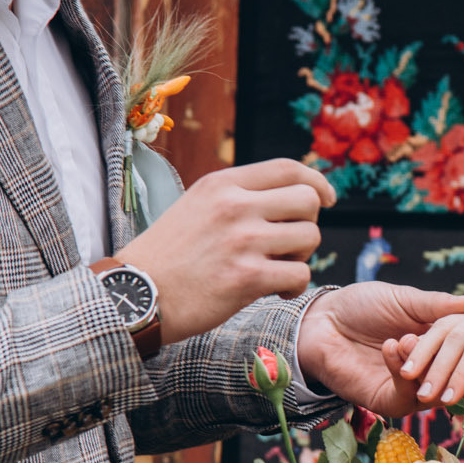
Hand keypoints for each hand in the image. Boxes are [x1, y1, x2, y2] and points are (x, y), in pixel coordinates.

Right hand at [119, 158, 334, 346]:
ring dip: (301, 257)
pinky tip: (275, 291)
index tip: (326, 199)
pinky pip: (300, 275)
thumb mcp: (197, 207)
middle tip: (288, 246)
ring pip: (310, 237)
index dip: (317, 182)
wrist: (137, 294)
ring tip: (277, 270)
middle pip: (308, 200)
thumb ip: (237, 198)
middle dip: (307, 224)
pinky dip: (294, 286)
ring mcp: (242, 241)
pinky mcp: (247, 278)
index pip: (288, 168)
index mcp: (222, 184)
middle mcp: (234, 206)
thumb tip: (290, 197)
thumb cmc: (168, 257)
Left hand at [297, 282, 463, 415]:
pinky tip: (390, 347)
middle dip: (462, 363)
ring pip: (443, 391)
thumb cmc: (362, 306)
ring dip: (428, 364)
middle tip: (447, 343)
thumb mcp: (404, 300)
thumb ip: (438, 306)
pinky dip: (402, 371)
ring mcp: (414, 389)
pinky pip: (410, 397)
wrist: (322, 322)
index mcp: (443, 344)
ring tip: (405, 338)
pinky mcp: (391, 401)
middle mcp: (434, 370)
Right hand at [391, 298, 463, 424]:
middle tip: (422, 395)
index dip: (461, 373)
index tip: (446, 400)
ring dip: (427, 351)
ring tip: (409, 378)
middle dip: (438, 365)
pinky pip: (452, 325)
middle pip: (459, 333)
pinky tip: (417, 365)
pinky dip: (433, 344)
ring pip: (449, 324)